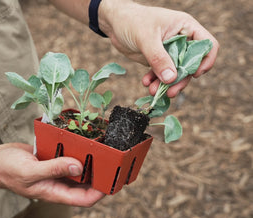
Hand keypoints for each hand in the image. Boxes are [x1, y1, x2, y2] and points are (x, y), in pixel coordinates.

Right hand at [0, 143, 104, 206]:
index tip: (111, 181)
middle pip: (85, 185)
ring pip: (78, 170)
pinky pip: (68, 158)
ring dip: (89, 163)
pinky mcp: (53, 160)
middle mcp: (58, 183)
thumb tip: (79, 167)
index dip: (100, 193)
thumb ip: (54, 169)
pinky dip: (76, 152)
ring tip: (101, 152)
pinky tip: (83, 143)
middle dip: (99, 177)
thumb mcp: (30, 171)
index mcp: (54, 192)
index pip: (84, 199)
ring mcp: (56, 171)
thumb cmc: (7, 170)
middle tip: (111, 163)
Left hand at [99, 1, 218, 96]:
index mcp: (186, 27)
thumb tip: (171, 78)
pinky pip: (161, 74)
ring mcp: (169, 51)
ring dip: (166, 84)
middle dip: (180, 80)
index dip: (205, 61)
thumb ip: (158, 58)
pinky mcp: (158, 60)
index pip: (207, 45)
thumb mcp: (146, 38)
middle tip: (170, 92)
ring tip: (153, 91)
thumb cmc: (132, 21)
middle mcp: (181, 40)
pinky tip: (146, 83)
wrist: (115, 24)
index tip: (195, 74)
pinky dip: (155, 81)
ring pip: (175, 73)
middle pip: (191, 64)